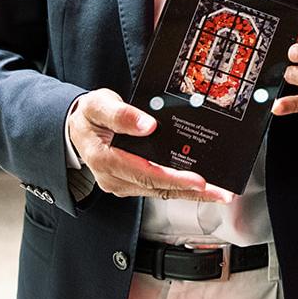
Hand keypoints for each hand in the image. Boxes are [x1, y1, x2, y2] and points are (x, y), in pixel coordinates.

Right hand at [66, 89, 233, 202]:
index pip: (144, 173)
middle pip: (157, 188)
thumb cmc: (89, 115)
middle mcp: (113, 178)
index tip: (198, 180)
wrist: (77, 126)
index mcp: (104, 159)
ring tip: (218, 192)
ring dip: (189, 193)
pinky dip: (179, 188)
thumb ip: (121, 114)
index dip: (172, 178)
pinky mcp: (130, 184)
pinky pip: (157, 189)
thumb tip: (148, 125)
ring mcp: (121, 184)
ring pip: (159, 192)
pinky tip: (199, 187)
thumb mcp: (98, 105)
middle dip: (191, 190)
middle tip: (219, 192)